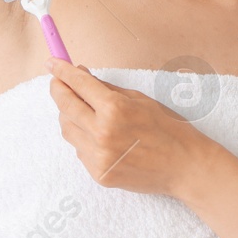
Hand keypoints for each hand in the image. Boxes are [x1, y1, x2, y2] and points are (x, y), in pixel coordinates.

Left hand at [48, 57, 217, 197]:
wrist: (185, 167)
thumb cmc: (170, 129)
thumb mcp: (141, 100)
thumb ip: (107, 89)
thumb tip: (82, 76)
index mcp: (115, 109)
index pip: (79, 84)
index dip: (62, 72)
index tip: (53, 63)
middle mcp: (102, 133)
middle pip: (65, 107)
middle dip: (58, 90)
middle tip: (57, 82)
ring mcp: (98, 156)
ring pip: (68, 130)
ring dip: (70, 115)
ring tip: (82, 109)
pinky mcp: (99, 174)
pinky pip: (80, 150)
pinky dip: (84, 137)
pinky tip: (99, 135)